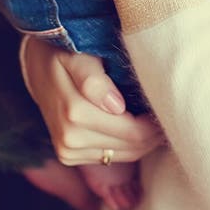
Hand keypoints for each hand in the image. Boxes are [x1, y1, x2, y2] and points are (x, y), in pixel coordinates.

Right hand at [23, 37, 164, 166]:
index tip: (172, 104)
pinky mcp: (68, 155)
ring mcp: (68, 150)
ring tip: (156, 116)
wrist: (37, 65)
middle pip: (131, 147)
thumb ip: (93, 78)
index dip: (156, 122)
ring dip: (143, 140)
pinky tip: (136, 124)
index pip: (133, 132)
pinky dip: (126, 144)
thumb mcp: (77, 54)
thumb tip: (116, 106)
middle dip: (153, 132)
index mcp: (75, 112)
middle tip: (172, 110)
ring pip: (123, 155)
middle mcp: (70, 138)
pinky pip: (109, 157)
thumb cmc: (64, 52)